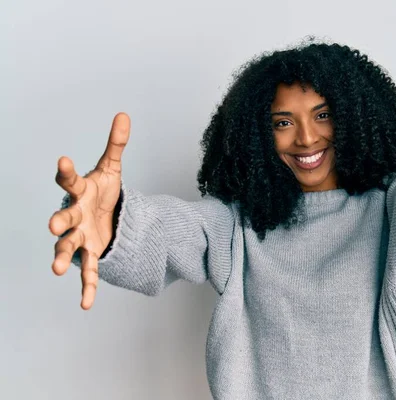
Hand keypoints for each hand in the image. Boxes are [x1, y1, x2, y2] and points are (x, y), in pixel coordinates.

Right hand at [48, 113, 130, 309]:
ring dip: (63, 256)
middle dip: (59, 221)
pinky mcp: (90, 253)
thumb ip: (116, 144)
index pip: (69, 181)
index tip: (62, 161)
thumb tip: (123, 114)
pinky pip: (89, 271)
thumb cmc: (102, 191)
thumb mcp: (111, 168)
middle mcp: (74, 215)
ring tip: (58, 268)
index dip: (64, 172)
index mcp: (79, 192)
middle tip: (52, 224)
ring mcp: (79, 236)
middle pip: (64, 218)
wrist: (104, 214)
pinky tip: (86, 304)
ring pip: (68, 247)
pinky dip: (88, 287)